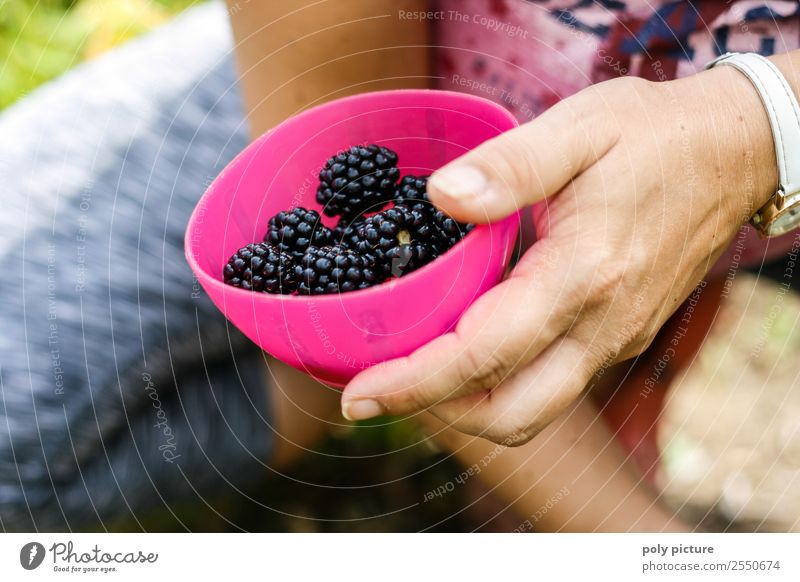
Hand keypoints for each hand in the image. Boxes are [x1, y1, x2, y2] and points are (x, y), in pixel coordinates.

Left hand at [341, 67, 776, 443]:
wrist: (735, 153)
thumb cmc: (654, 135)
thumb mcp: (577, 129)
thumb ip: (508, 167)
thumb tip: (439, 198)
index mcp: (584, 274)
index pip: (485, 354)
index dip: (415, 382)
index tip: (359, 394)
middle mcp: (603, 325)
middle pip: (509, 412)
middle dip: (433, 412)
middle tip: (371, 393)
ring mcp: (616, 338)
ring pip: (531, 409)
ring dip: (464, 407)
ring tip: (409, 377)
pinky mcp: (619, 337)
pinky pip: (551, 385)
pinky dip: (497, 386)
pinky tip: (464, 353)